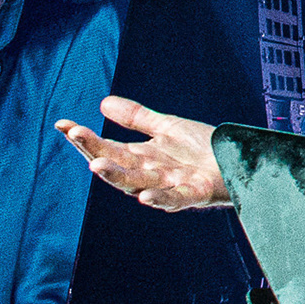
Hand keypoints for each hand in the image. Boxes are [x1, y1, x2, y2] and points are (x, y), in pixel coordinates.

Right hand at [56, 95, 227, 210]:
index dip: (85, 138)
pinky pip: (174, 199)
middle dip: (96, 151)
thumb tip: (103, 103)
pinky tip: (144, 196)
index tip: (62, 124)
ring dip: (117, 176)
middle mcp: (152, 173)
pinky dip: (159, 199)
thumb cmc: (205, 148)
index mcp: (143, 158)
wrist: (242, 160)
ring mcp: (172, 186)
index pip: (107, 147)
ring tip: (97, 165)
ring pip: (138, 184)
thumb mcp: (168, 128)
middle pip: (117, 165)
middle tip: (77, 136)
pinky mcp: (195, 194)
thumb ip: (138, 119)